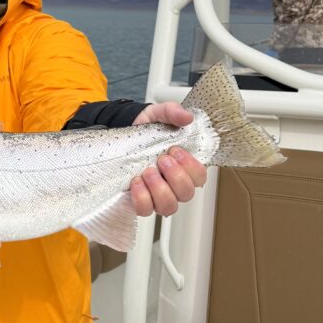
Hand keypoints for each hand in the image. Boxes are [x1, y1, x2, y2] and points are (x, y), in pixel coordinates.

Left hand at [129, 102, 206, 216]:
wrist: (121, 133)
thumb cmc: (145, 129)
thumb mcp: (158, 114)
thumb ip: (172, 112)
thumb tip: (186, 117)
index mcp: (184, 165)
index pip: (200, 177)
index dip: (192, 167)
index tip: (176, 150)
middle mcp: (173, 183)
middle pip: (187, 194)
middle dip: (175, 176)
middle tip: (162, 159)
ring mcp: (157, 194)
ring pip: (169, 206)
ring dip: (160, 189)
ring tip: (148, 171)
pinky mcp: (140, 200)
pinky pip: (145, 210)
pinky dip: (142, 199)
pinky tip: (136, 182)